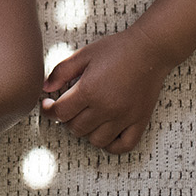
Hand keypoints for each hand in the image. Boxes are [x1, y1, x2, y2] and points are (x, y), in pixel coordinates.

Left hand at [39, 29, 187, 153]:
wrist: (150, 49)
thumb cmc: (117, 49)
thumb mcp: (84, 54)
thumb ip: (61, 71)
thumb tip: (45, 88)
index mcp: (89, 90)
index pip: (60, 113)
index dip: (49, 110)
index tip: (48, 105)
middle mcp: (106, 108)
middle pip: (76, 128)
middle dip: (67, 119)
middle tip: (70, 107)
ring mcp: (123, 117)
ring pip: (96, 140)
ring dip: (87, 131)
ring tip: (88, 117)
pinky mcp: (139, 121)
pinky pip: (123, 146)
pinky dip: (112, 145)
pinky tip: (106, 132)